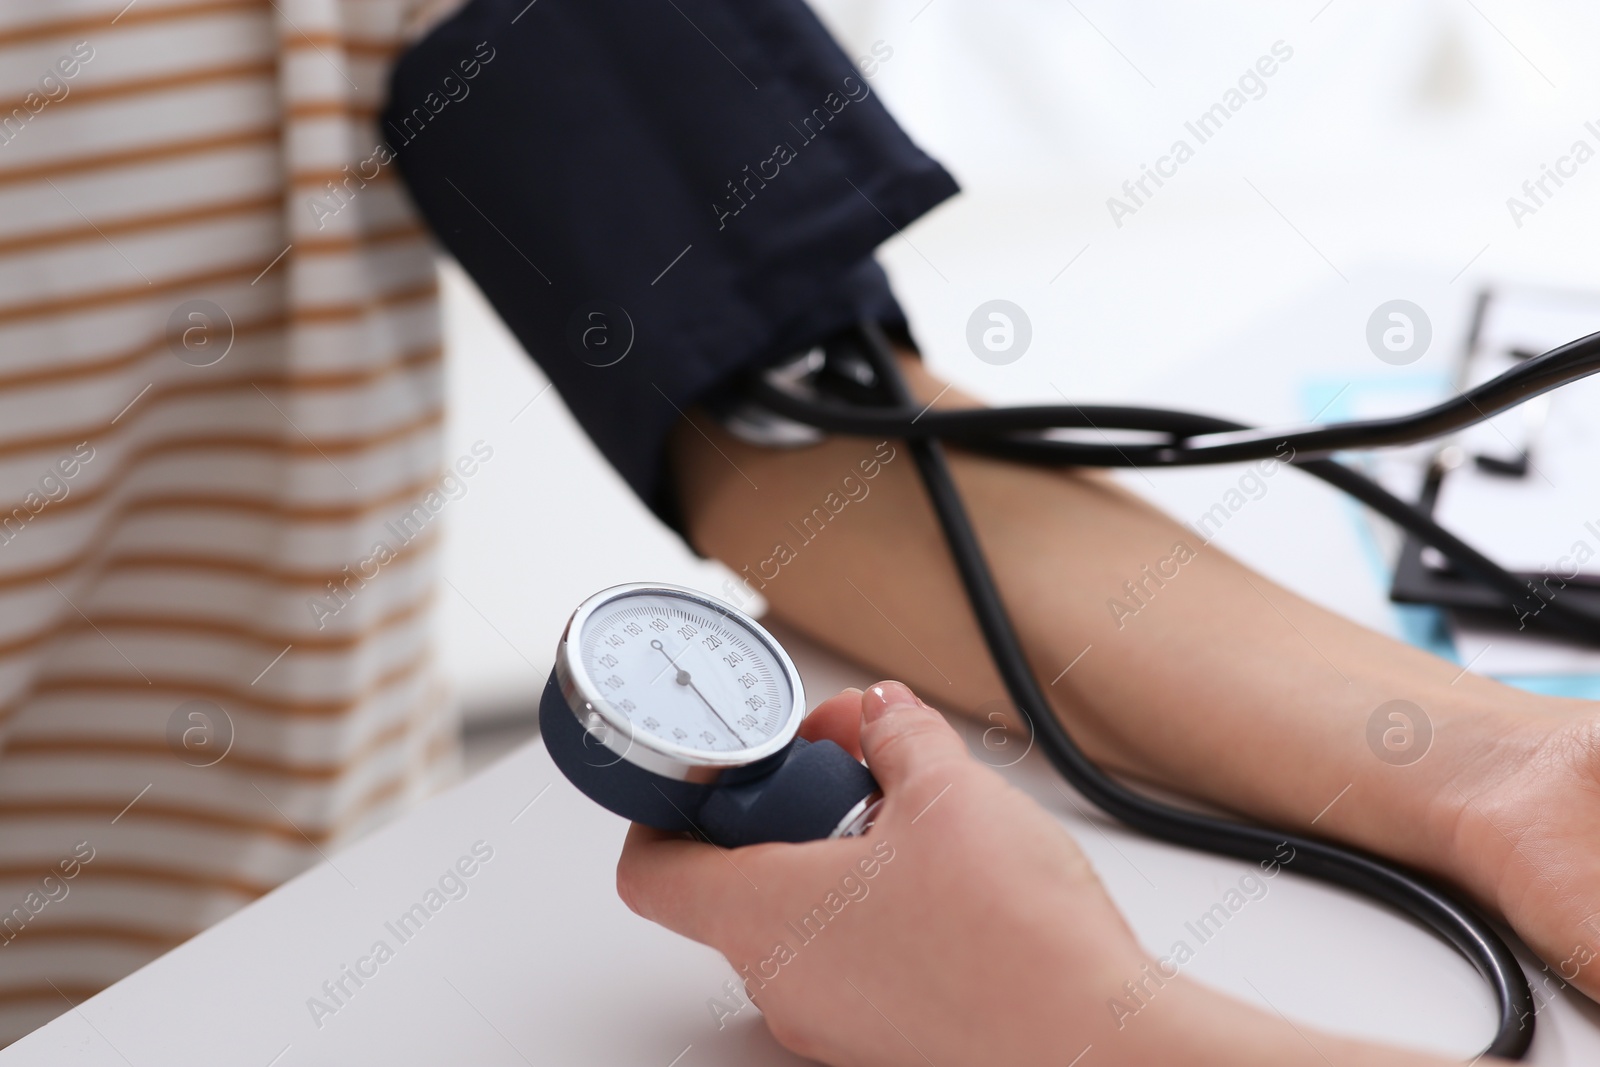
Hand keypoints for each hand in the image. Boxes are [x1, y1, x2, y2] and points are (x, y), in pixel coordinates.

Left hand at [616, 682, 1468, 1066]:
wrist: (1100, 1044)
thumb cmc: (1017, 940)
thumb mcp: (949, 789)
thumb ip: (897, 733)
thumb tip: (880, 714)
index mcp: (765, 915)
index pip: (651, 872)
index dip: (665, 814)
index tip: (711, 777)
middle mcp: (780, 982)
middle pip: (731, 886)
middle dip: (783, 817)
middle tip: (846, 780)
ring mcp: (828, 1024)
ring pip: (793, 925)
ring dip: (833, 865)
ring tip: (909, 832)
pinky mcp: (878, 1043)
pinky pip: (842, 965)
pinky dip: (869, 917)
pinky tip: (941, 888)